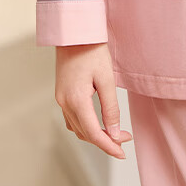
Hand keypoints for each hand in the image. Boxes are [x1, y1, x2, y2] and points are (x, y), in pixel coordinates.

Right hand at [55, 42, 132, 158]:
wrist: (74, 31)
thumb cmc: (92, 50)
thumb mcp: (106, 79)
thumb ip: (111, 108)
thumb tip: (114, 134)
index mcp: (76, 100)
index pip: (93, 133)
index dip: (108, 146)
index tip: (123, 153)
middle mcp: (64, 103)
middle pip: (85, 133)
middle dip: (105, 141)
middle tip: (124, 140)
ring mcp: (60, 99)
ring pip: (77, 128)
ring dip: (95, 135)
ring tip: (114, 134)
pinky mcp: (61, 94)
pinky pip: (71, 118)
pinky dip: (85, 126)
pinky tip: (96, 123)